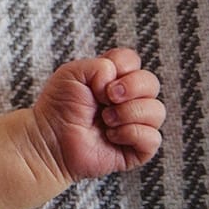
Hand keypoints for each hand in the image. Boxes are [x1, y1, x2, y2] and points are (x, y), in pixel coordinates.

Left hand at [33, 47, 164, 182]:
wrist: (51, 139)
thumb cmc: (59, 106)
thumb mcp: (72, 73)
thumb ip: (100, 65)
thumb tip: (119, 82)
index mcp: (114, 78)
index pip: (133, 61)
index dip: (122, 65)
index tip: (100, 79)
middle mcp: (129, 99)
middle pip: (152, 82)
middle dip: (130, 87)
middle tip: (107, 98)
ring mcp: (136, 123)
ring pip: (157, 110)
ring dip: (127, 113)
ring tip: (105, 120)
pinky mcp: (139, 148)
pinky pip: (153, 137)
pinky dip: (130, 134)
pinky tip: (111, 136)